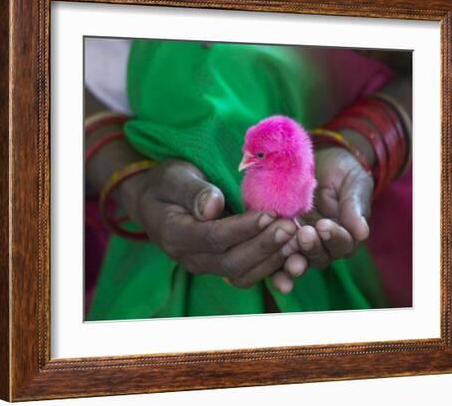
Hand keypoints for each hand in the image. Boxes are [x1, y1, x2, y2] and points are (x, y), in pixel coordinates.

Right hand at [117, 160, 298, 288]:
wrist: (155, 201)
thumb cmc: (166, 183)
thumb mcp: (174, 177)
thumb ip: (192, 191)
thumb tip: (213, 207)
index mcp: (174, 234)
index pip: (213, 237)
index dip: (243, 229)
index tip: (270, 214)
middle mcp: (189, 257)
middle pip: (231, 262)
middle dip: (264, 246)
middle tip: (291, 227)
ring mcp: (205, 265)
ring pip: (242, 274)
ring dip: (271, 260)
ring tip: (296, 239)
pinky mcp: (219, 265)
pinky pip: (246, 273)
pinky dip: (270, 266)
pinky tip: (291, 250)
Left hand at [271, 146, 373, 292]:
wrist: (319, 161)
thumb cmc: (342, 173)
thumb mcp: (353, 184)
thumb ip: (355, 207)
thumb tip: (362, 233)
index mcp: (344, 236)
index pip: (342, 244)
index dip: (334, 237)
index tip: (324, 225)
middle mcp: (323, 245)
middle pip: (319, 257)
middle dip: (311, 248)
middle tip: (304, 234)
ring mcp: (299, 243)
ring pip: (297, 259)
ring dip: (291, 259)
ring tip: (285, 248)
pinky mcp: (279, 237)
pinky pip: (275, 254)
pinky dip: (271, 263)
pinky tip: (264, 260)